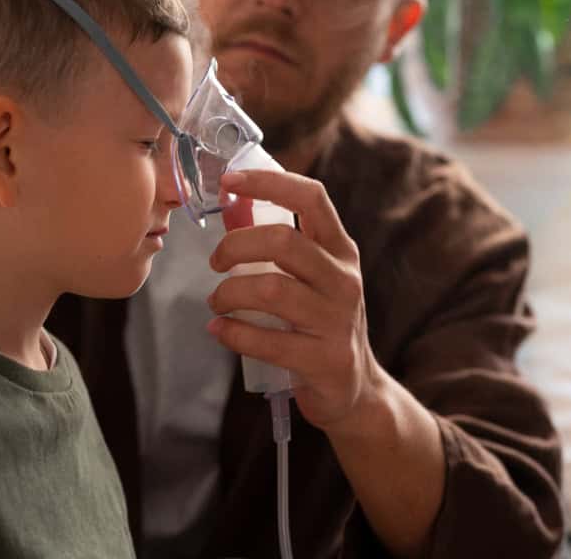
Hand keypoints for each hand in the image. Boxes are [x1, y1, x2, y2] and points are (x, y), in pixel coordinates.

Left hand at [206, 169, 384, 434]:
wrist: (355, 390)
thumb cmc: (319, 321)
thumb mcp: (308, 277)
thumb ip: (272, 243)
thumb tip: (232, 202)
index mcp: (340, 249)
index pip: (312, 198)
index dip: (269, 182)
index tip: (229, 181)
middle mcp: (344, 279)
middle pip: (284, 242)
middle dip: (236, 246)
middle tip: (215, 262)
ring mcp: (338, 321)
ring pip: (272, 290)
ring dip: (229, 293)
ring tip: (217, 302)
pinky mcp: (325, 360)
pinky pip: (268, 341)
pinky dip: (233, 333)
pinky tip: (220, 330)